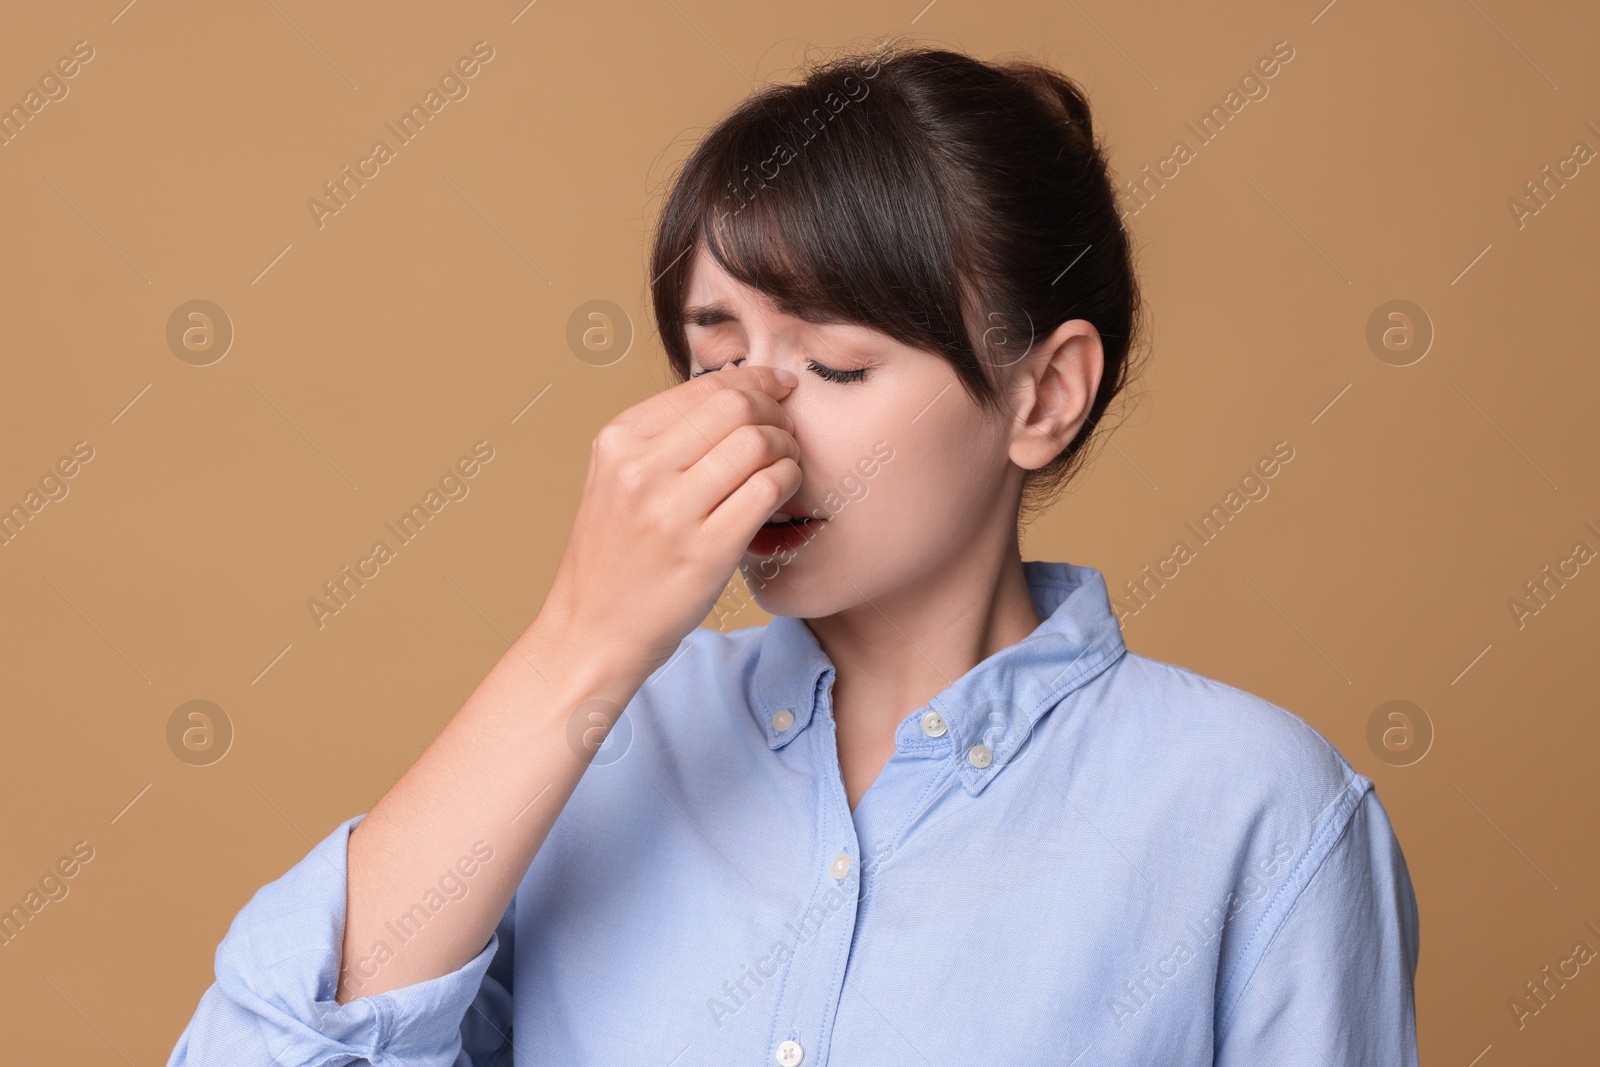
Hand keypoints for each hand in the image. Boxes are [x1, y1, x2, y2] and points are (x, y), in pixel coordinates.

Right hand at [538, 365, 800, 676]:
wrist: (593, 630)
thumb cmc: (616, 555)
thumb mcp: (618, 479)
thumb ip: (665, 436)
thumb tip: (735, 386)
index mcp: (619, 441)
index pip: (704, 388)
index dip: (753, 381)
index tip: (777, 386)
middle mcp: (640, 469)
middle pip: (735, 407)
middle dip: (774, 410)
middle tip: (787, 426)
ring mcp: (672, 511)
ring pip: (757, 444)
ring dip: (786, 446)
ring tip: (786, 461)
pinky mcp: (705, 551)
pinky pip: (768, 490)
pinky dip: (788, 480)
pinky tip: (784, 489)